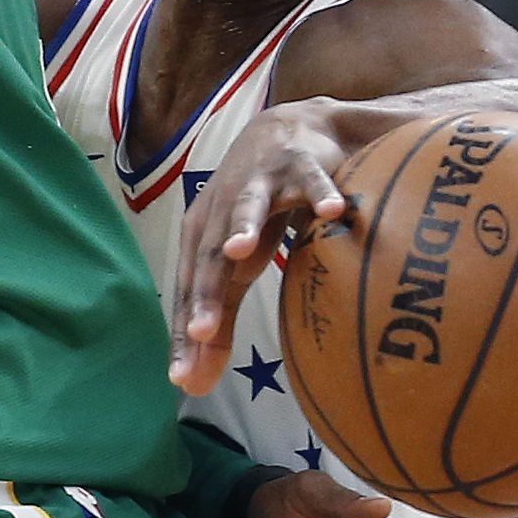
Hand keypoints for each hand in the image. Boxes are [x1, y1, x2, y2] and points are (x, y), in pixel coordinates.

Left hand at [171, 99, 367, 394]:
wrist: (292, 131)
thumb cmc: (257, 213)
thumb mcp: (236, 268)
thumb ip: (219, 320)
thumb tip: (195, 387)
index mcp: (202, 238)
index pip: (187, 292)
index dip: (184, 335)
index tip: (184, 379)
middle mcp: (223, 210)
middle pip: (210, 255)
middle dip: (205, 293)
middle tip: (201, 334)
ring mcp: (261, 183)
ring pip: (249, 206)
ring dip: (243, 225)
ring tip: (239, 251)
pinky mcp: (300, 164)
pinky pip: (313, 181)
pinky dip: (321, 192)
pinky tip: (333, 212)